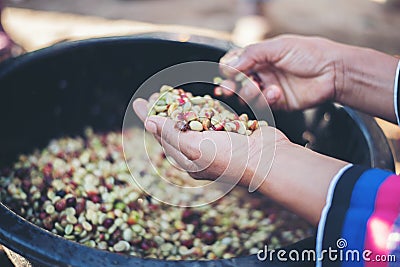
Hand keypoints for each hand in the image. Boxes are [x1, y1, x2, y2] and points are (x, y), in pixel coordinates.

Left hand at [133, 98, 346, 223]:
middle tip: (154, 94)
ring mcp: (216, 141)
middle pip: (176, 127)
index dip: (149, 117)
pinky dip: (203, 107)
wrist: (269, 159)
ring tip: (170, 93)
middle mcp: (200, 152)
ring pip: (194, 120)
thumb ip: (171, 134)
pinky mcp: (230, 131)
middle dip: (164, 110)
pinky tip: (196, 99)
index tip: (138, 102)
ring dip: (182, 106)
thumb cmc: (231, 158)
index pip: (162, 135)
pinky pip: (212, 117)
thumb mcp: (195, 147)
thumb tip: (149, 122)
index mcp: (188, 160)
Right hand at [217, 35, 340, 110]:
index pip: (235, 63)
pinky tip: (277, 93)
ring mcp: (269, 88)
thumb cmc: (310, 54)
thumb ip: (252, 54)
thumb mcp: (279, 47)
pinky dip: (267, 100)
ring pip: (247, 96)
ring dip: (249, 93)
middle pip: (237, 82)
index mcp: (260, 56)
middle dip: (231, 86)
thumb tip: (228, 65)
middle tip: (229, 89)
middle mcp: (262, 72)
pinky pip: (263, 106)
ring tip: (259, 87)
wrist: (334, 72)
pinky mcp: (278, 103)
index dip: (228, 69)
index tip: (227, 73)